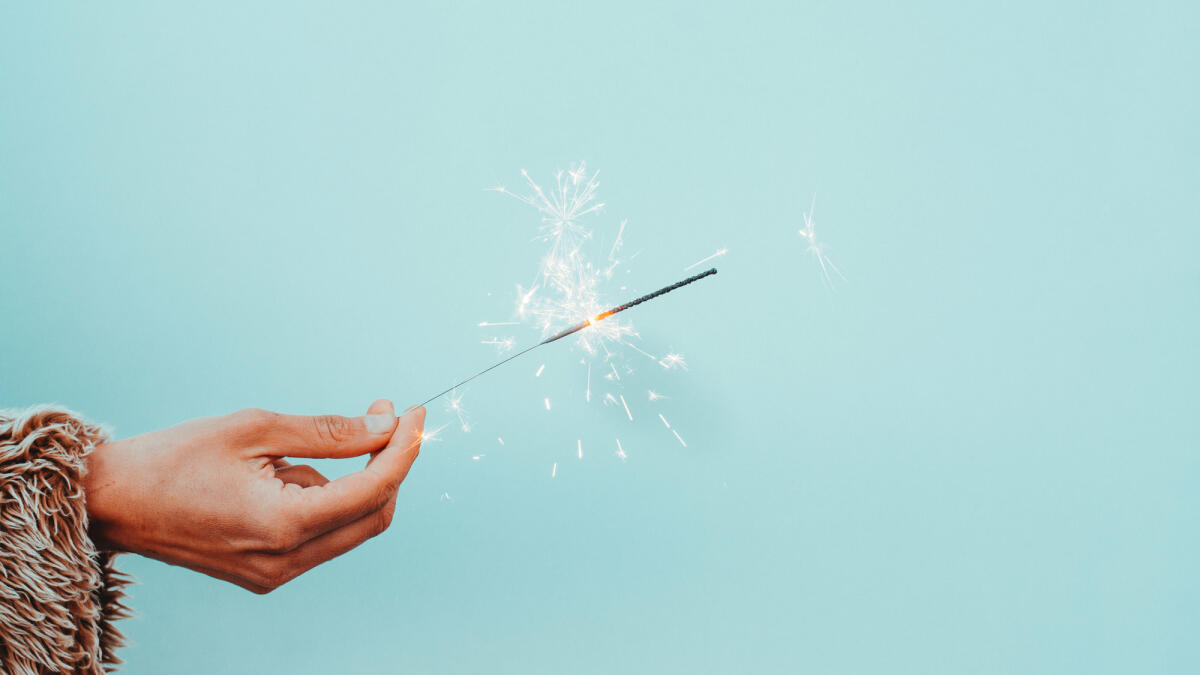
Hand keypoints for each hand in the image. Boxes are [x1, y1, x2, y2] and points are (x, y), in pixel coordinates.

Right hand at [83, 400, 424, 592]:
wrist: (111, 503)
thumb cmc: (173, 458)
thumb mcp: (254, 429)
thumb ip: (329, 431)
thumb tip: (386, 424)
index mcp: (283, 526)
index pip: (373, 490)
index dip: (403, 449)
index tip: (414, 413)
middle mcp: (285, 561)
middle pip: (373, 515)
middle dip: (386, 464)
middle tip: (381, 415)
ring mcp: (275, 574)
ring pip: (347, 525)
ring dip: (343, 479)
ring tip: (279, 453)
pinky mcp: (265, 573)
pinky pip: (318, 534)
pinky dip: (317, 498)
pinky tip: (273, 477)